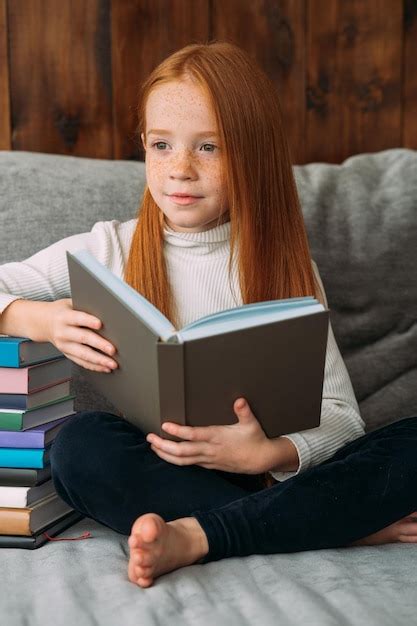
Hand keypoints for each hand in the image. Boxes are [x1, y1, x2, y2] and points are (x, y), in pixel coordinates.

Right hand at [44, 298, 117, 372]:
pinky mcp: (67, 354)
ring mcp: (64, 345)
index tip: (100, 324)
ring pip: (83, 354)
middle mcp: (63, 332)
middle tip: (112, 349)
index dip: (89, 321)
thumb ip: (85, 307)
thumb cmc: (61, 312)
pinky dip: (94, 366)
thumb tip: (106, 312)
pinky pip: (81, 362)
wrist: (42, 323)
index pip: (78, 318)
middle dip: (99, 345)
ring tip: (112, 363)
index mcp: (64, 317)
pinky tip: (105, 367)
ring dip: (99, 360)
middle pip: (83, 338)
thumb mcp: (70, 303)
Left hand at [146, 397, 270, 473]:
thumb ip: (244, 411)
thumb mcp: (251, 423)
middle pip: (182, 451)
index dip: (178, 431)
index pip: (194, 435)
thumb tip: (239, 400)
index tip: (164, 425)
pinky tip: (167, 455)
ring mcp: (208, 459)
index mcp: (218, 437)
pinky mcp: (208, 465)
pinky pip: (188, 464)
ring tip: (153, 446)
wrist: (260, 460)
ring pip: (182, 461)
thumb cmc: (255, 439)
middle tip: (150, 437)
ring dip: (165, 454)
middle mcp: (210, 450)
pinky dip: (175, 459)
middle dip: (164, 445)